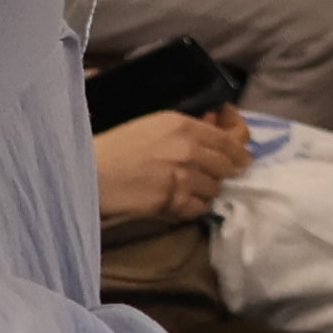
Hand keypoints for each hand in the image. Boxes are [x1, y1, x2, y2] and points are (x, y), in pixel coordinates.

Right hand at [93, 108, 249, 230]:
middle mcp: (189, 148)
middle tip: (218, 174)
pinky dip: (194, 207)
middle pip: (229, 165)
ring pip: (216, 188)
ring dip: (207, 189)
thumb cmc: (116, 146)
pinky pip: (200, 208)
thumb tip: (215, 128)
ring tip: (190, 187)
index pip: (230, 138)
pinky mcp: (174, 201)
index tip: (241, 151)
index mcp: (183, 124)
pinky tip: (181, 202)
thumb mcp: (153, 125)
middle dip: (227, 170)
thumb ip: (186, 129)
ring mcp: (184, 176)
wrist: (92, 172)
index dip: (240, 146)